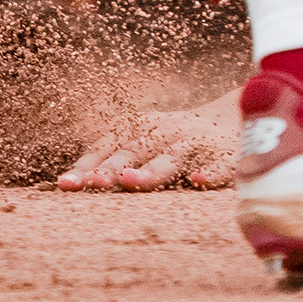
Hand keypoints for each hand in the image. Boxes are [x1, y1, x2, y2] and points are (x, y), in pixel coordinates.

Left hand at [55, 92, 247, 191]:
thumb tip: (67, 184)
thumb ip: (112, 160)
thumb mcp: (144, 142)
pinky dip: (210, 171)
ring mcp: (195, 143)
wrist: (237, 116)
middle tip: (93, 184)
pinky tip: (198, 180)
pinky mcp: (227, 154)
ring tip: (131, 181)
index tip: (65, 185)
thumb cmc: (175, 139)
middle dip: (112, 168)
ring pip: (171, 157)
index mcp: (140, 129)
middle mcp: (165, 132)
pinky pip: (219, 164)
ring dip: (151, 169)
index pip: (108, 148)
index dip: (87, 165)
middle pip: (134, 152)